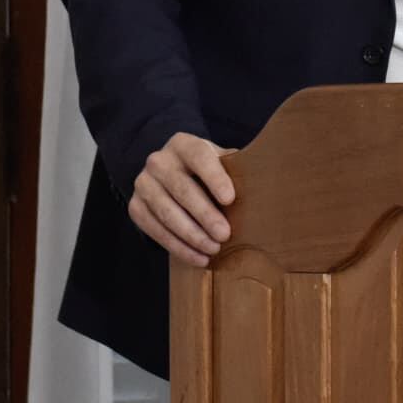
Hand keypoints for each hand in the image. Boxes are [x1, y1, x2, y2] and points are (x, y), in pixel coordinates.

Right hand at [128, 130, 235, 266]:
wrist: (170, 175)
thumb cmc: (206, 172)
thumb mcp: (220, 162)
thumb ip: (237, 169)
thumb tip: (267, 184)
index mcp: (183, 144)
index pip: (199, 156)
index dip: (214, 177)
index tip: (230, 199)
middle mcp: (159, 161)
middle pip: (182, 189)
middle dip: (204, 215)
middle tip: (224, 235)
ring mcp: (143, 184)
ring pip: (166, 212)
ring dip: (191, 235)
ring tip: (213, 249)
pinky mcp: (136, 207)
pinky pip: (155, 229)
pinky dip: (178, 247)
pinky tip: (198, 257)